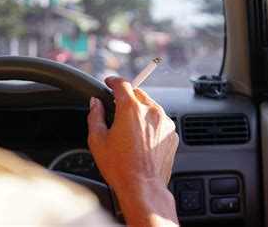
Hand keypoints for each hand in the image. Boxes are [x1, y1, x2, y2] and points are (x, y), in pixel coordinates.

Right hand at [87, 76, 178, 225]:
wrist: (143, 187)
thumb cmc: (119, 166)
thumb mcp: (97, 140)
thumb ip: (95, 115)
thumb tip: (95, 103)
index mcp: (131, 109)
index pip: (122, 84)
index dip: (113, 81)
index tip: (109, 82)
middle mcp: (151, 111)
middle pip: (138, 93)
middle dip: (127, 98)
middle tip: (118, 112)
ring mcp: (164, 122)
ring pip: (151, 107)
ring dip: (141, 111)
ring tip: (130, 130)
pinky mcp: (172, 133)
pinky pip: (160, 121)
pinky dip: (151, 124)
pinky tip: (142, 140)